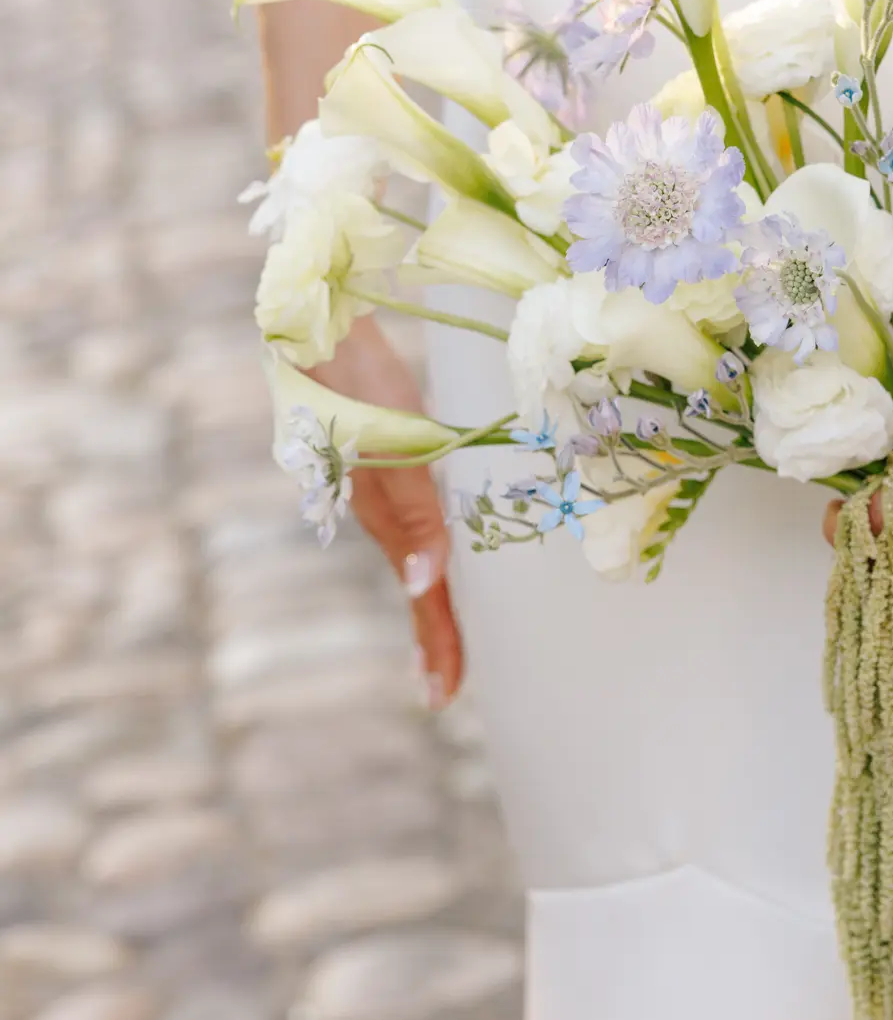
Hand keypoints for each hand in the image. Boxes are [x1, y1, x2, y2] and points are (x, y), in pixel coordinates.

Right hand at [313, 316, 463, 706]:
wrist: (319, 323)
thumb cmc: (355, 380)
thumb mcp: (390, 445)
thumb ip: (413, 511)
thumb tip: (424, 581)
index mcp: (390, 517)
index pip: (422, 597)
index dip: (437, 644)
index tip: (443, 696)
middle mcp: (388, 511)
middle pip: (419, 589)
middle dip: (435, 639)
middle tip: (444, 691)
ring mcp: (387, 488)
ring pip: (417, 560)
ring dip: (434, 604)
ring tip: (446, 644)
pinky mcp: (391, 460)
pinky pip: (418, 522)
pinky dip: (432, 555)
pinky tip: (438, 557)